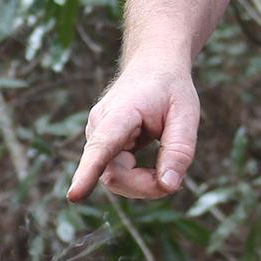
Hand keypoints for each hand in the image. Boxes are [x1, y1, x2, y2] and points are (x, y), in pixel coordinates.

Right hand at [65, 63, 199, 201]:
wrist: (153, 65)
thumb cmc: (170, 88)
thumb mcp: (186, 114)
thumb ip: (179, 150)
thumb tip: (168, 186)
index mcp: (120, 112)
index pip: (102, 145)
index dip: (88, 172)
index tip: (74, 195)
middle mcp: (99, 125)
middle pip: (113, 174)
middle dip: (145, 185)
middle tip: (175, 180)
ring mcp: (97, 136)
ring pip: (114, 178)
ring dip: (143, 183)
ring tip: (168, 168)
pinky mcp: (101, 146)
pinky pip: (117, 174)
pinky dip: (139, 178)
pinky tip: (156, 167)